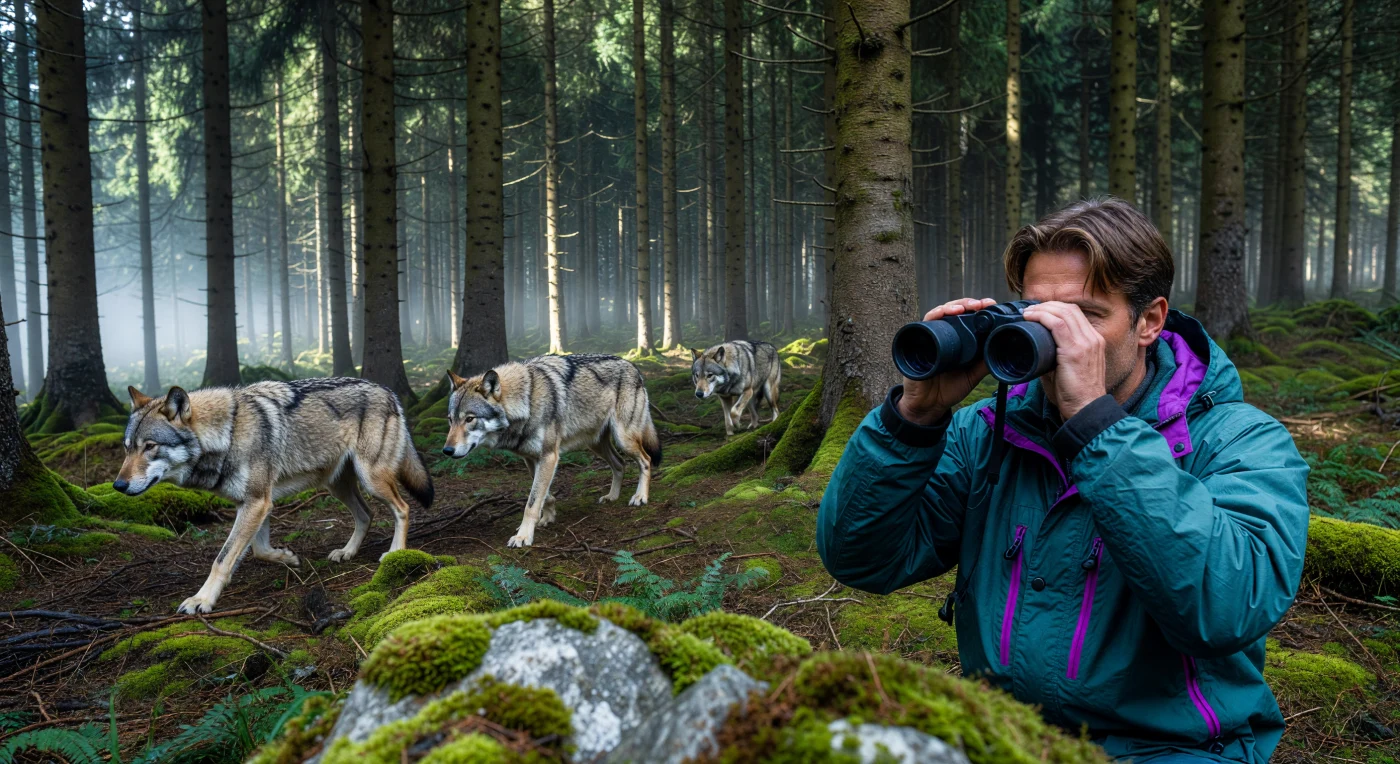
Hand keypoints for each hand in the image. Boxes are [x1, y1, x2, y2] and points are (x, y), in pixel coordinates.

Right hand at [898, 298, 997, 424]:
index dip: (978, 309)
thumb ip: (984, 364)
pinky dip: (934, 315)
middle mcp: (944, 335)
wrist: (928, 405)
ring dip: (953, 306)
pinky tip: (944, 313)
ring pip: (940, 313)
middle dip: (968, 304)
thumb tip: (1001, 350)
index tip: (991, 304)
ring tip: (965, 307)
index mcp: (958, 340)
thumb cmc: (948, 389)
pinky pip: (925, 323)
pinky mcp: (919, 341)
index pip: (967, 318)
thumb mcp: (972, 376)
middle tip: (982, 304)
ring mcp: (931, 337)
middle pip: (954, 311)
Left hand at [1020, 301, 1105, 417]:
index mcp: (1093, 341)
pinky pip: (1058, 324)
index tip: (1039, 311)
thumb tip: (1036, 350)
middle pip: (1070, 309)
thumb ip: (1057, 356)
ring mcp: (1086, 343)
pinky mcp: (1075, 351)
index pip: (1076, 314)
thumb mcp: (1069, 369)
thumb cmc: (1075, 394)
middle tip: (1030, 310)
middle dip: (1048, 305)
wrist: (1086, 409)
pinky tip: (1031, 317)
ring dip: (1042, 309)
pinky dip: (1042, 317)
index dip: (1056, 308)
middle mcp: (1092, 338)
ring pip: (1064, 313)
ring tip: (1028, 312)